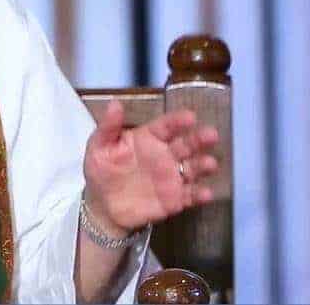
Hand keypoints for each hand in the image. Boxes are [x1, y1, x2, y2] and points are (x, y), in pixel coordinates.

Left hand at [82, 100, 219, 233]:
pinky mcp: (174, 199)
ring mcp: (171, 177)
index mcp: (147, 138)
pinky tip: (206, 193)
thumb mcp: (98, 147)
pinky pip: (190, 196)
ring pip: (192, 168)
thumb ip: (108, 127)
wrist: (102, 206)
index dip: (177, 121)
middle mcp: (164, 155)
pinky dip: (199, 195)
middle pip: (186, 144)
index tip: (190, 116)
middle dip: (199, 139)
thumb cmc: (101, 170)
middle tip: (211, 135)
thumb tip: (114, 104)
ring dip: (203, 165)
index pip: (165, 126)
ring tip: (210, 163)